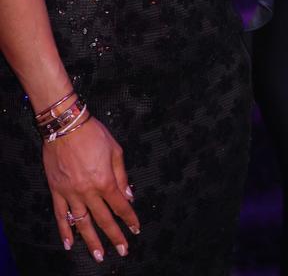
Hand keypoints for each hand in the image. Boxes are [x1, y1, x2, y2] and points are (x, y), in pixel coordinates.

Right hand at [43, 116, 139, 260]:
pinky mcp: (57, 191)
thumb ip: (122, 175)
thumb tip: (129, 195)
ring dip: (91, 241)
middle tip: (123, 250)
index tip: (135, 229)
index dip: (129, 218)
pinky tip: (69, 243)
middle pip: (103, 219)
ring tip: (99, 255)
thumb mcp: (115, 150)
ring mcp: (71, 193)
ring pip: (82, 223)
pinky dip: (64, 230)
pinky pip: (60, 215)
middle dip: (115, 236)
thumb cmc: (93, 134)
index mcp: (105, 180)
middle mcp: (88, 191)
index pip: (120, 205)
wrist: (66, 126)